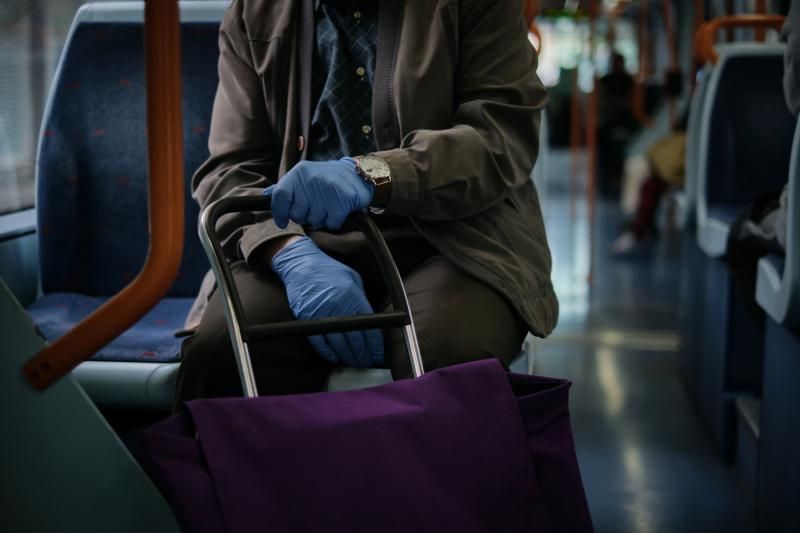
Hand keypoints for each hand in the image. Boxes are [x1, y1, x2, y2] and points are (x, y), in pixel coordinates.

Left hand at [263, 158, 372, 229]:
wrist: (357, 174)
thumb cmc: (326, 179)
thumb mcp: (303, 177)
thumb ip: (285, 188)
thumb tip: (265, 195)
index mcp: (298, 173)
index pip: (280, 196)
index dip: (279, 213)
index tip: (282, 222)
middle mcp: (311, 179)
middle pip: (298, 214)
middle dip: (305, 217)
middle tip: (315, 208)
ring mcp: (327, 189)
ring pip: (315, 221)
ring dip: (321, 219)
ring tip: (328, 207)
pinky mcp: (342, 199)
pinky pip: (331, 223)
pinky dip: (334, 221)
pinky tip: (338, 210)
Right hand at [271, 236, 383, 367]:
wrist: (301, 264)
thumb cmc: (328, 269)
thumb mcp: (353, 278)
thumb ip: (361, 298)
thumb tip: (371, 317)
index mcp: (353, 297)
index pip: (369, 327)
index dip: (375, 344)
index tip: (378, 353)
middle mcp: (339, 307)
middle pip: (355, 339)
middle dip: (363, 354)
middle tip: (367, 362)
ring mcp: (322, 315)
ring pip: (339, 344)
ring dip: (348, 356)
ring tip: (355, 363)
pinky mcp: (307, 319)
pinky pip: (320, 342)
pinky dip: (329, 353)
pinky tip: (336, 358)